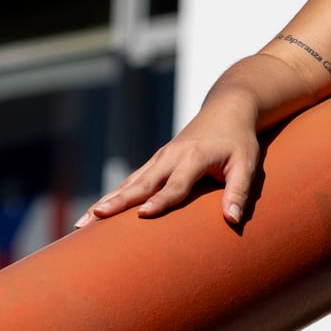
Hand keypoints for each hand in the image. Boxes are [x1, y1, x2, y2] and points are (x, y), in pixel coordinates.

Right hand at [78, 103, 261, 227]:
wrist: (226, 109)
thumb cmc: (239, 141)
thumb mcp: (247, 165)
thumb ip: (239, 192)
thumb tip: (232, 220)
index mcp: (193, 157)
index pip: (175, 184)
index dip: (161, 200)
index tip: (142, 215)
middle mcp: (171, 156)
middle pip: (141, 183)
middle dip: (117, 202)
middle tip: (94, 218)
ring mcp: (160, 158)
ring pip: (129, 182)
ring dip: (107, 200)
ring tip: (83, 221)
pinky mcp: (156, 162)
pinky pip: (131, 180)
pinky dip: (113, 195)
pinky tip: (98, 211)